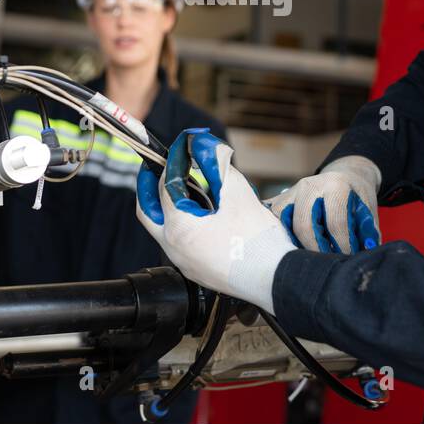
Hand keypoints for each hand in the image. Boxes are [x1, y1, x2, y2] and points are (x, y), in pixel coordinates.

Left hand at [136, 129, 294, 313]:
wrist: (276, 278)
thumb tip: (202, 145)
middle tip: (156, 169)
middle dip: (149, 188)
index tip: (182, 150)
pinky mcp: (196, 271)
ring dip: (166, 207)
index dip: (172, 163)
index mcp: (179, 228)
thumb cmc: (259, 242)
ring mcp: (184, 263)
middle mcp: (173, 249)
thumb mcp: (238, 192)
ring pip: (162, 230)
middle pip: (148, 212)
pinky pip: (178, 244)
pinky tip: (200, 214)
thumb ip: (216, 163)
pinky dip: (180, 224)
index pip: (164, 186)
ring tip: (184, 188)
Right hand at [264, 156, 381, 253]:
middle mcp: (310, 185)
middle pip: (304, 225)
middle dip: (315, 250)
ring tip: (306, 260)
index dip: (342, 245)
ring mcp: (291, 191)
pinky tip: (286, 251)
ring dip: (292, 245)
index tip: (346, 259)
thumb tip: (361, 259)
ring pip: (282, 224)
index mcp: (336, 185)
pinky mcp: (279, 199)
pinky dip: (276, 237)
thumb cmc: (357, 197)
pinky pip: (271, 221)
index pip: (335, 222)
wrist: (345, 174)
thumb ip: (367, 233)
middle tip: (325, 263)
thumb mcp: (368, 210)